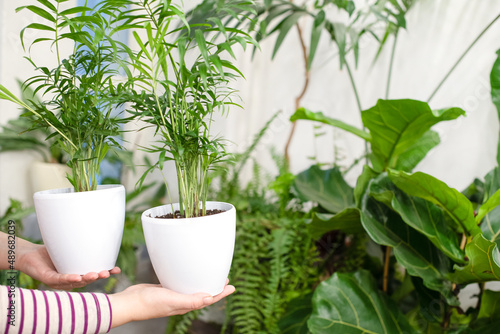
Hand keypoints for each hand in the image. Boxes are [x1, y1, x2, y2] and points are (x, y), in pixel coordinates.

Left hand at [17, 242, 120, 289]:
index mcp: (77, 272)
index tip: (117, 270)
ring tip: (95, 274)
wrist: (27, 254)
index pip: (94, 273)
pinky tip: (76, 277)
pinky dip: (68, 279)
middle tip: (107, 273)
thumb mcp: (68, 245)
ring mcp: (59, 281)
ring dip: (86, 279)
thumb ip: (80, 240)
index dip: (106, 272)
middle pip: (86, 280)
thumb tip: (96, 223)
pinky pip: (59, 280)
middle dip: (98, 276)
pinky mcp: (47, 279)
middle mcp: (70, 279)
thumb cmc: (49, 251)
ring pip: (75, 282)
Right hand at [109, 280, 235, 327]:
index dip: (221, 293)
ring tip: (209, 274)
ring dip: (202, 281)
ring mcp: (173, 294)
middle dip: (214, 286)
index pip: (208, 299)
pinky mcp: (165, 288)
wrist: (129, 302)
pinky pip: (180, 282)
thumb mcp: (172, 301)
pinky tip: (188, 272)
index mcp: (186, 305)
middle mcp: (182, 301)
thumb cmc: (149, 304)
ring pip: (192, 287)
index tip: (232, 286)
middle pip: (203, 293)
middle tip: (224, 277)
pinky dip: (187, 277)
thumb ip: (190, 300)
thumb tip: (210, 298)